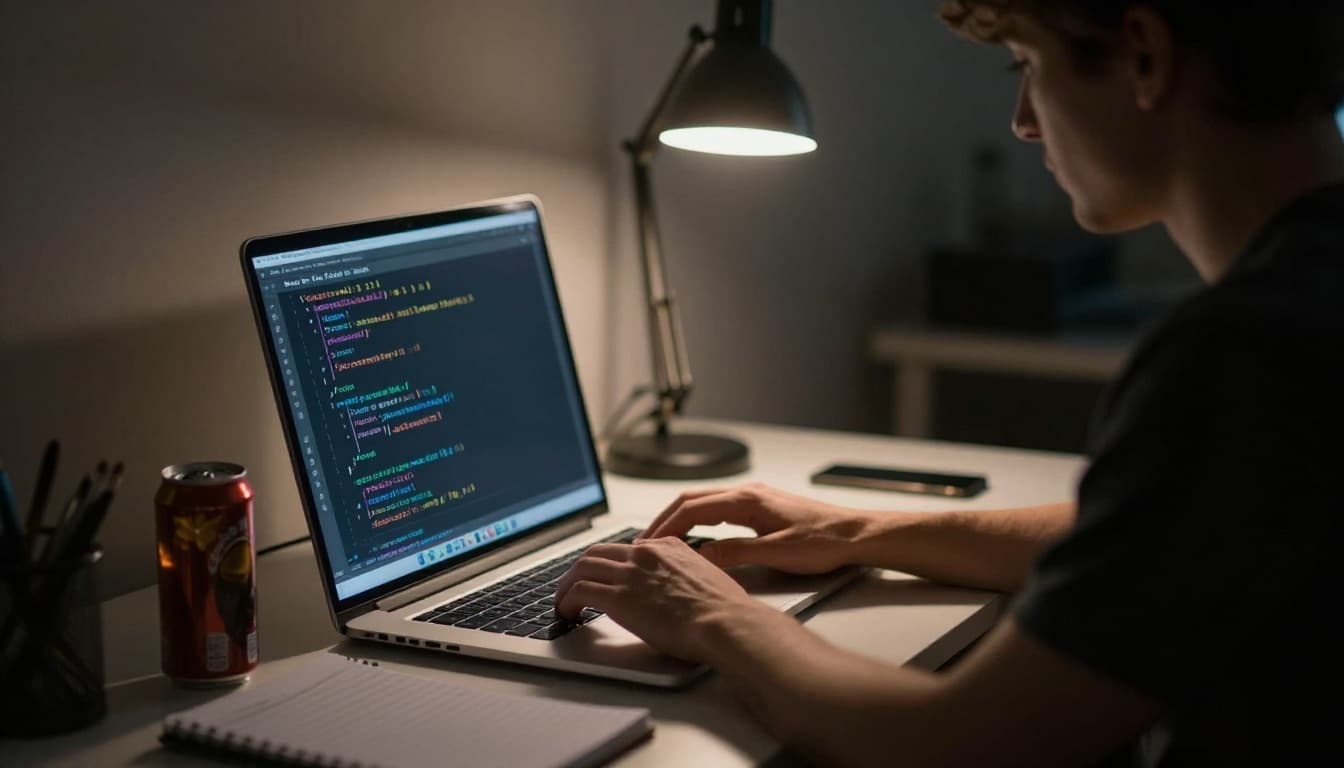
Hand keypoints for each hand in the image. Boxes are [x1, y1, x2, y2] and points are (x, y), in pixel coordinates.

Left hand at [553, 537, 777, 663]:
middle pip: (598, 552)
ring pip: (581, 568)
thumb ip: (688, 574)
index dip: (611, 564)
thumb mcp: (708, 577)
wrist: (725, 622)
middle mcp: (645, 554)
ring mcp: (629, 573)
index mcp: (667, 546)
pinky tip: (567, 613)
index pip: (627, 549)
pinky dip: (565, 601)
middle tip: (574, 586)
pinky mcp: (618, 597)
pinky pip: (578, 592)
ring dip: (567, 585)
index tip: (606, 577)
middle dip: (582, 569)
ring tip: (563, 602)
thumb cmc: (725, 610)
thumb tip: (682, 588)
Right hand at [641, 482, 871, 573]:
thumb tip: (701, 557)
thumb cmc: (824, 542)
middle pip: (692, 500)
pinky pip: (720, 510)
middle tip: (644, 542)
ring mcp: (755, 498)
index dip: (666, 527)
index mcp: (747, 500)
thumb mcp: (776, 553)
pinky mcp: (762, 507)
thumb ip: (736, 553)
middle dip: (665, 520)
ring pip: (705, 503)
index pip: (692, 509)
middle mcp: (748, 493)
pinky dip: (700, 521)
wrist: (856, 534)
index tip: (648, 544)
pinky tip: (697, 537)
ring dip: (681, 519)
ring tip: (663, 541)